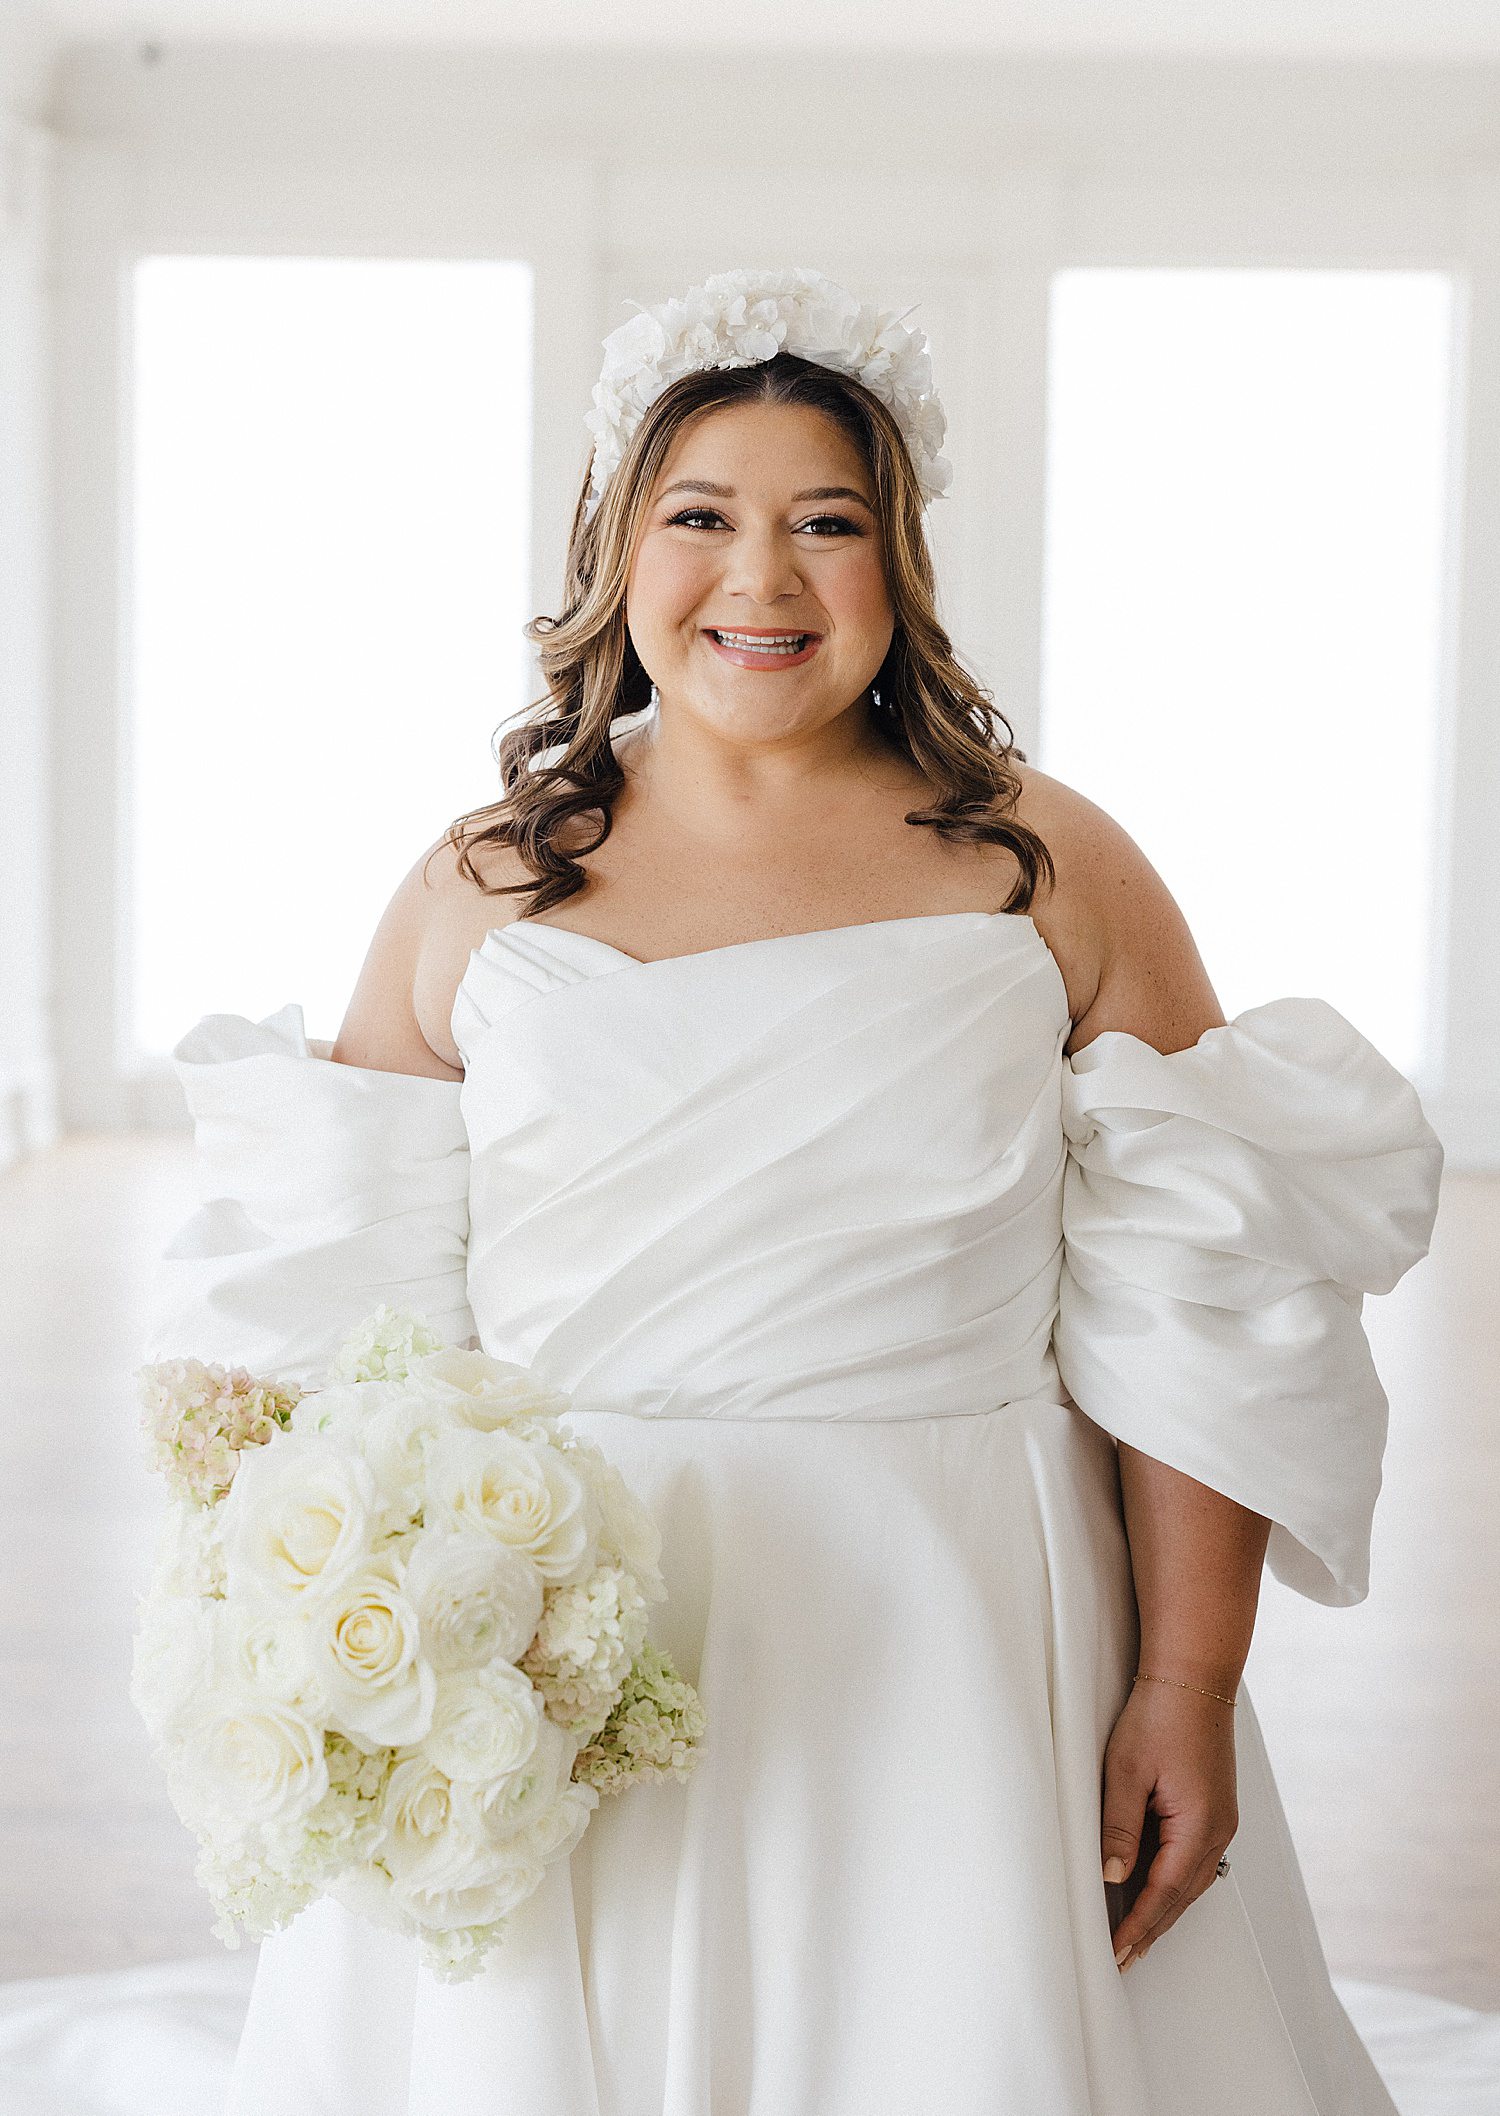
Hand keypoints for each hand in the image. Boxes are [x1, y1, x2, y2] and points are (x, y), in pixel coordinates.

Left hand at [1101, 1676, 1237, 1969]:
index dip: (1137, 1927)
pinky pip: (1194, 1858)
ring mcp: (1221, 1819)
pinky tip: (1154, 1886)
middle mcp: (1218, 1830)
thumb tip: (1113, 1877)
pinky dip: (1172, 1880)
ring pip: (1190, 1880)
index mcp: (1198, 1826)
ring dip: (1163, 1907)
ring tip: (1134, 1934)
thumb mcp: (1125, 1771)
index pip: (1163, 1893)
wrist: (1194, 1677)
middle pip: (1182, 1896)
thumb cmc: (1159, 1716)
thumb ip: (1119, 1826)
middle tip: (1122, 1959)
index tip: (1116, 1953)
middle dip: (1152, 1929)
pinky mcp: (1215, 1807)